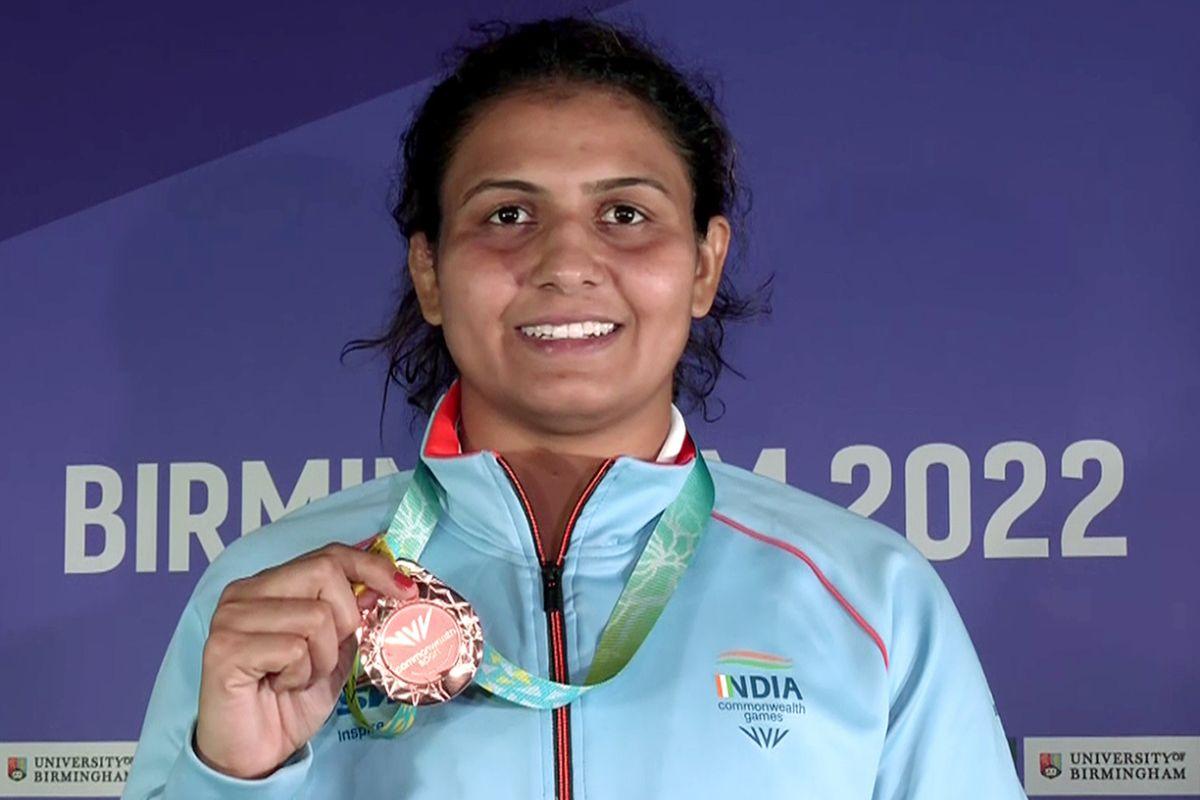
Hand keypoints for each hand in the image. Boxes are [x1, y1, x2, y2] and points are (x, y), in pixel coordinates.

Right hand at [194, 542, 414, 778]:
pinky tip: (279, 687)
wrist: (252, 756)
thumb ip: (352, 617)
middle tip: (326, 656)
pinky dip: (300, 675)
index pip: (328, 554)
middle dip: (346, 619)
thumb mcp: (334, 653)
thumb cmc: (289, 701)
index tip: (406, 591)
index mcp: (267, 584)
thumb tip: (381, 587)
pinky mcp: (225, 649)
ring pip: (315, 615)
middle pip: (324, 572)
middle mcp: (243, 592)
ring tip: (297, 677)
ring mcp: (230, 618)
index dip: (372, 567)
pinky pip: (293, 649)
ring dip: (321, 657)